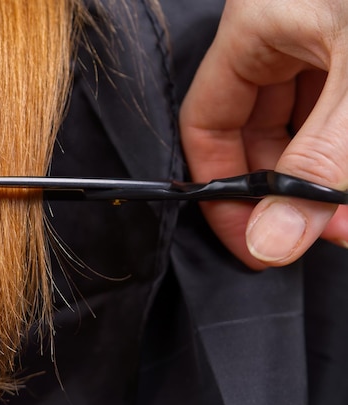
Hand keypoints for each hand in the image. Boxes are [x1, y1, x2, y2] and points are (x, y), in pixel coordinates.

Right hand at [180, 0, 347, 268]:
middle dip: (291, 190)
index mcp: (259, 27)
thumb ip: (320, 161)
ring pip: (308, 130)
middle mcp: (288, 36)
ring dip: (331, 178)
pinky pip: (343, 121)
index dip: (222, 185)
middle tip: (322, 232)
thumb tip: (272, 239)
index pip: (208, 122)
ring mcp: (331, 46)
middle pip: (259, 134)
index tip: (253, 240)